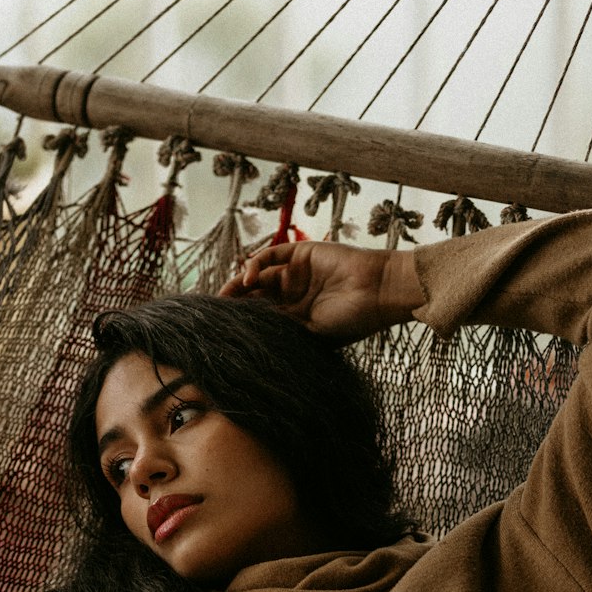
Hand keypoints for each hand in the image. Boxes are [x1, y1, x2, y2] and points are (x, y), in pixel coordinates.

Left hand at [219, 241, 425, 341]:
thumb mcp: (312, 333)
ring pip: (259, 277)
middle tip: (214, 312)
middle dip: (234, 303)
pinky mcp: (301, 252)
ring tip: (225, 297)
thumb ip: (283, 330)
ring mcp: (296, 273)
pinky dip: (256, 265)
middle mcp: (294, 295)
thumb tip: (249, 340)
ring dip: (239, 285)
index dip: (242, 322)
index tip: (221, 331)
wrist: (378, 293)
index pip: (262, 318)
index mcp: (297, 318)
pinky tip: (248, 279)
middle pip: (256, 297)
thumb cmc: (352, 320)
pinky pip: (271, 256)